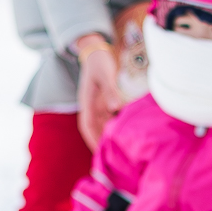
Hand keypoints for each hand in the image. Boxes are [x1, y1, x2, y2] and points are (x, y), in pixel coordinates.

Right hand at [75, 34, 121, 151]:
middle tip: (111, 158)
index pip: (87, 125)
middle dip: (100, 143)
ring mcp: (97, 105)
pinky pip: (108, 118)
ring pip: (101, 125)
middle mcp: (91, 106)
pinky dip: (113, 126)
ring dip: (107, 136)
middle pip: (94, 129)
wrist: (96, 52)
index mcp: (87, 102)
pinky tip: (124, 134)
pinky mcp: (103, 102)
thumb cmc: (99, 63)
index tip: (98, 152)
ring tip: (118, 150)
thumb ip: (110, 90)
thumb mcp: (105, 75)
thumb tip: (114, 107)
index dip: (92, 139)